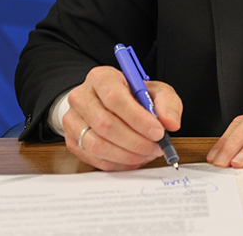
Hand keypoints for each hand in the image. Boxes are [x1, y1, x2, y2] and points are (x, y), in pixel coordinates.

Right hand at [63, 65, 182, 170]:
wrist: (106, 103)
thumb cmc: (132, 96)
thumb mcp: (154, 91)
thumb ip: (167, 103)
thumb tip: (170, 123)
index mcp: (101, 78)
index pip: (115, 98)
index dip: (138, 118)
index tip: (158, 132)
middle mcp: (81, 97)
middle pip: (105, 124)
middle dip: (136, 141)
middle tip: (156, 147)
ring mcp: (72, 120)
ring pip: (97, 145)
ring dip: (127, 155)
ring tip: (146, 153)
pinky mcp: (71, 141)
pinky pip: (95, 159)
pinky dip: (118, 163)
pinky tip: (133, 159)